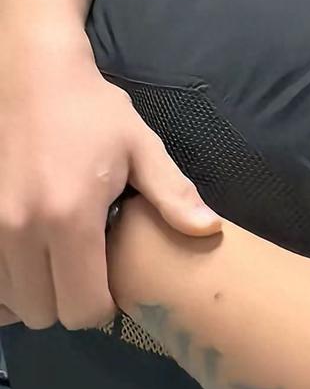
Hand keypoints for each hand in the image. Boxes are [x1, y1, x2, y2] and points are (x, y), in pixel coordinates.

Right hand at [0, 44, 220, 329]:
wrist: (33, 75)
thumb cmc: (92, 110)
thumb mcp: (140, 146)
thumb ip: (172, 193)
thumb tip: (209, 229)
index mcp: (70, 218)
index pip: (83, 308)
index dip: (104, 304)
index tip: (113, 279)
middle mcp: (22, 231)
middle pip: (45, 313)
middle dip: (71, 301)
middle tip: (88, 266)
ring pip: (12, 301)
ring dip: (37, 291)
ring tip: (58, 256)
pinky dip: (10, 278)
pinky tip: (31, 252)